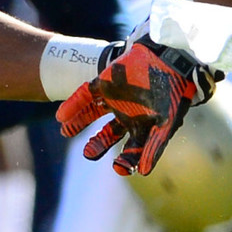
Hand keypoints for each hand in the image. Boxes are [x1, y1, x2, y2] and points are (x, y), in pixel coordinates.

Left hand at [56, 36, 218, 175]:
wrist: (167, 60)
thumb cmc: (172, 93)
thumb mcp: (165, 123)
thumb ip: (154, 146)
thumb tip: (144, 171)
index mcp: (145, 125)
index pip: (133, 149)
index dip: (127, 161)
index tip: (119, 168)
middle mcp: (129, 114)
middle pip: (108, 135)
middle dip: (98, 146)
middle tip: (88, 154)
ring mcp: (115, 98)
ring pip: (92, 115)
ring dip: (78, 124)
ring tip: (66, 132)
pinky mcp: (104, 83)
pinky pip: (84, 96)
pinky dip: (72, 106)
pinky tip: (60, 118)